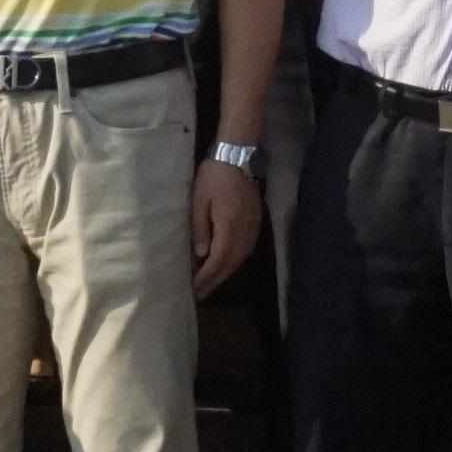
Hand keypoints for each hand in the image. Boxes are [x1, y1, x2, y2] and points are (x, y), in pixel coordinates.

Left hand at [189, 158, 263, 296]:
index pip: (218, 260)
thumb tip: (201, 255)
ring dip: (226, 273)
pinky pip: (246, 249)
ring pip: (240, 258)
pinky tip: (225, 265)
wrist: (239, 156)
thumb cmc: (214, 176)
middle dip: (216, 280)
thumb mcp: (199, 201)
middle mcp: (245, 231)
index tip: (195, 289)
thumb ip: (200, 229)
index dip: (207, 277)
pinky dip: (234, 261)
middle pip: (231, 263)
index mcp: (230, 225)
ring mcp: (254, 228)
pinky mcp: (256, 223)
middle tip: (201, 294)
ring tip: (211, 283)